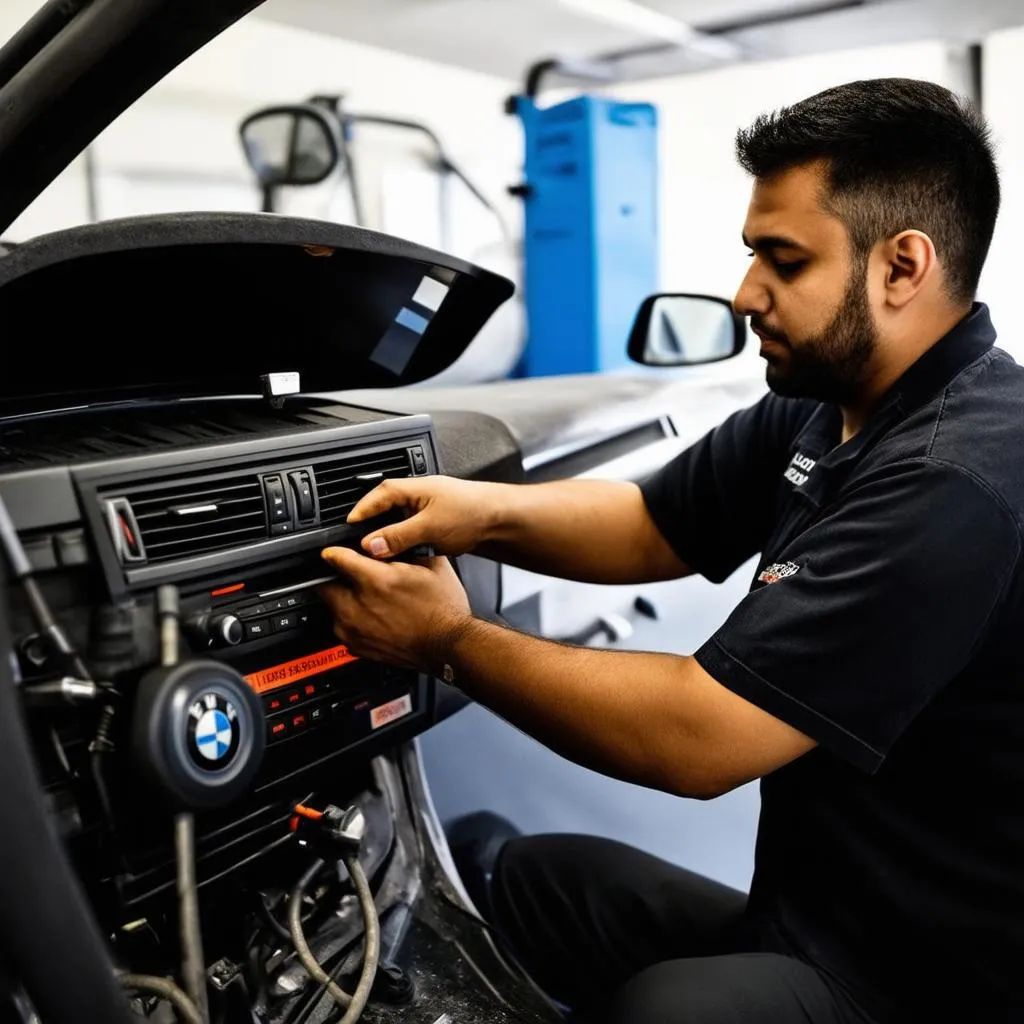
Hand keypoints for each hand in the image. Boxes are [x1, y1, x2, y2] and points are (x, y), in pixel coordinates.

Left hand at [318, 545, 471, 672]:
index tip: (334, 551)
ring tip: (367, 597)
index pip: (335, 557)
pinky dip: (351, 619)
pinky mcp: (356, 646)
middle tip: (350, 574)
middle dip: (333, 576)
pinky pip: (342, 626)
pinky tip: (373, 615)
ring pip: (331, 606)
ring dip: (342, 598)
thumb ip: (404, 547)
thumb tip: (391, 537)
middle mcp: (358, 607)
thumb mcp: (430, 565)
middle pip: (324, 584)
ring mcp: (353, 630)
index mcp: (375, 581)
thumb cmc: (443, 610)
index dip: (334, 550)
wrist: (449, 646)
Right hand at [348, 475, 503, 559]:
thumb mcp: (430, 526)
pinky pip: (410, 533)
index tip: (347, 527)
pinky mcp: (433, 524)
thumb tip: (371, 544)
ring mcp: (425, 510)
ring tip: (380, 554)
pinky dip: (404, 544)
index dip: (360, 511)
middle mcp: (417, 496)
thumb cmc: (472, 512)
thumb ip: (398, 536)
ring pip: (396, 524)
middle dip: (372, 527)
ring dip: (390, 538)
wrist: (500, 520)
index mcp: (412, 487)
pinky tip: (405, 556)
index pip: (376, 495)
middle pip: (383, 510)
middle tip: (359, 544)